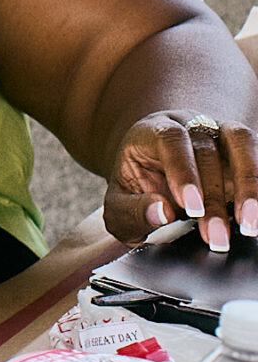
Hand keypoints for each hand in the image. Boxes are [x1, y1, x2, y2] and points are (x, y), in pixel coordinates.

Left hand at [104, 110, 257, 250]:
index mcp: (151, 132)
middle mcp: (189, 125)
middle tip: (217, 236)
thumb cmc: (134, 193)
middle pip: (209, 150)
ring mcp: (220, 132)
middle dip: (214, 199)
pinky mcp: (242, 148)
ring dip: (250, 185)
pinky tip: (257, 214)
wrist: (154, 181)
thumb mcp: (118, 207)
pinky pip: (257, 156)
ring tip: (250, 225)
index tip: (191, 208)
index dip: (183, 171)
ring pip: (243, 144)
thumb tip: (161, 213)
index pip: (170, 139)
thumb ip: (133, 211)